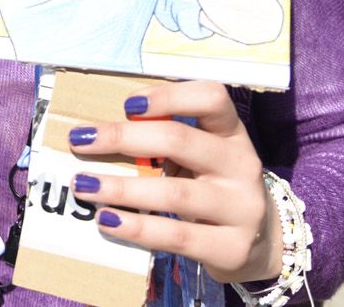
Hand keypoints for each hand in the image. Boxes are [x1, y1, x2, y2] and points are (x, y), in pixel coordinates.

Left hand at [68, 81, 281, 285]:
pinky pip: (177, 235)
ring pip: (175, 192)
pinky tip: (107, 220)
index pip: (212, 97)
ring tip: (83, 186)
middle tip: (80, 141)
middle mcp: (241, 164)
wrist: (263, 245)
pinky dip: (137, 227)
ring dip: (121, 188)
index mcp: (231, 133)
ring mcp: (241, 208)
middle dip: (123, 138)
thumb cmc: (215, 187)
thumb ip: (167, 142)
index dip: (168, 96)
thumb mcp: (203, 157)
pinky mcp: (231, 247)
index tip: (127, 105)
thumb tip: (99, 133)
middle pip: (180, 140)